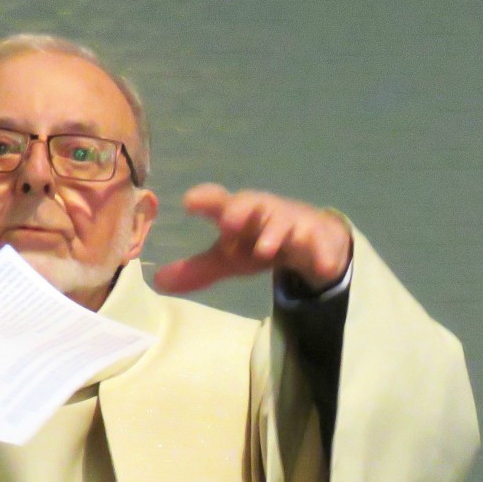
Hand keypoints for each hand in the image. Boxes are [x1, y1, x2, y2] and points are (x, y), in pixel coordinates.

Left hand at [152, 185, 351, 295]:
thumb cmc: (260, 241)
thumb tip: (158, 282)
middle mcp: (264, 212)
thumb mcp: (230, 257)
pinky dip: (323, 255)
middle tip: (226, 222)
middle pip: (251, 205)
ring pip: (284, 223)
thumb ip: (198, 269)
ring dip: (274, 233)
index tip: (190, 202)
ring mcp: (292, 223)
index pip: (220, 202)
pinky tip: (324, 268)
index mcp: (239, 213)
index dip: (206, 199)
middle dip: (240, 210)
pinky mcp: (317, 239)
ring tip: (265, 249)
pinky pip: (320, 247)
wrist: (311, 236)